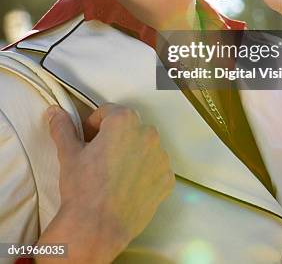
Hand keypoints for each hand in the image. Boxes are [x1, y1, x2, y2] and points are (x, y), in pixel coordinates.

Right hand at [36, 103, 174, 263]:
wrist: (97, 228)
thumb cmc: (83, 188)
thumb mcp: (69, 154)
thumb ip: (64, 128)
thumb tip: (55, 112)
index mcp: (124, 121)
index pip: (109, 112)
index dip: (95, 125)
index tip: (88, 140)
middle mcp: (148, 134)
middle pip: (129, 128)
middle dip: (115, 138)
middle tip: (99, 158)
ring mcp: (161, 157)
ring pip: (144, 147)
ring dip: (132, 154)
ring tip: (114, 174)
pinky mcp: (167, 179)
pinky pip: (156, 169)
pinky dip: (145, 173)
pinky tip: (128, 186)